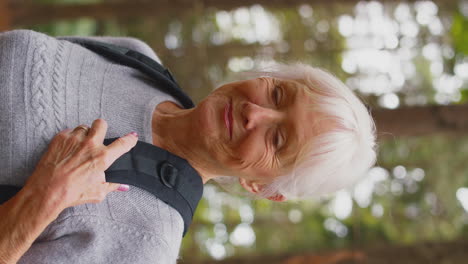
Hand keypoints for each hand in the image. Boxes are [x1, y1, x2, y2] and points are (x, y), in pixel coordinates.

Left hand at [23, 119, 137, 210]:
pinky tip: (68, 149)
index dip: (130, 139)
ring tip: (80, 146)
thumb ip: (112, 186)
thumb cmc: (72, 193)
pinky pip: (70, 132)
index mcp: (102, 158)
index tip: (132, 137)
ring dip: (84, 135)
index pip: (123, 143)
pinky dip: (71, 138)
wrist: (46, 191)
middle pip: (101, 124)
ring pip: (84, 127)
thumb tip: (123, 186)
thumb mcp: (97, 193)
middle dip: (102, 129)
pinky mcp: (61, 138)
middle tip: (98, 137)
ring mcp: (75, 139)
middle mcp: (90, 145)